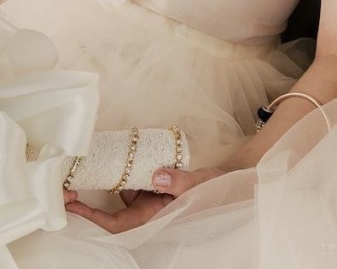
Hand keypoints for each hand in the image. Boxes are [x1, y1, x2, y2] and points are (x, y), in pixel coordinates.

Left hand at [65, 166, 224, 233]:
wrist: (227, 185)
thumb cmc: (213, 193)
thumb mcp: (197, 186)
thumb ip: (178, 180)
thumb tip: (155, 175)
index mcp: (152, 218)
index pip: (114, 224)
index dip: (91, 217)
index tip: (73, 204)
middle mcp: (146, 211)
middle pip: (111, 210)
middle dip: (89, 199)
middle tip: (68, 184)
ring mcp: (149, 199)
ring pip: (122, 190)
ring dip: (110, 178)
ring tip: (93, 161)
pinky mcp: (154, 187)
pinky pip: (135, 180)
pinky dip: (127, 169)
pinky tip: (123, 154)